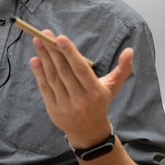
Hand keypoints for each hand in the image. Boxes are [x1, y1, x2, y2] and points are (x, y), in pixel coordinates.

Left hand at [29, 30, 133, 147]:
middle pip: (64, 71)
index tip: (60, 38)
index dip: (69, 53)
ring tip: (37, 41)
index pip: (80, 69)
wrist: (88, 131)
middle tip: (44, 34)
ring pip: (53, 77)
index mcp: (95, 91)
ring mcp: (65, 105)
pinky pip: (45, 88)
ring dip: (44, 58)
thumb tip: (130, 51)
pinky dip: (39, 73)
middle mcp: (80, 99)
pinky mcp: (53, 109)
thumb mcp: (113, 86)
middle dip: (53, 51)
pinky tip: (34, 59)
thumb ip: (123, 68)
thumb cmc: (100, 102)